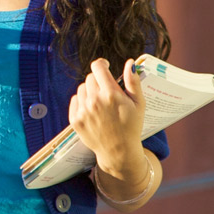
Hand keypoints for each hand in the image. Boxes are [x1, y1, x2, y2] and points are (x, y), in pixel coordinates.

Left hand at [69, 58, 146, 173]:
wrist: (119, 151)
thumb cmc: (131, 126)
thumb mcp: (138, 104)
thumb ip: (133, 82)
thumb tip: (130, 62)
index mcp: (111, 94)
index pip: (98, 67)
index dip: (102, 64)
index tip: (105, 66)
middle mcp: (94, 101)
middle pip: (90, 78)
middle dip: (99, 81)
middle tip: (107, 93)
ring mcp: (83, 110)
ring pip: (82, 88)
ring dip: (90, 91)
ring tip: (100, 103)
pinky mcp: (75, 119)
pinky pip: (75, 100)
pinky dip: (82, 102)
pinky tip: (92, 110)